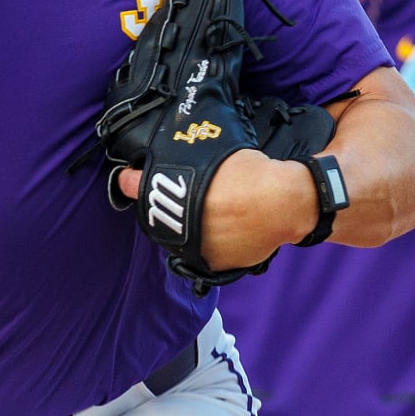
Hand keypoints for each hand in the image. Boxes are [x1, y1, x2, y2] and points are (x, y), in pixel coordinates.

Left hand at [114, 151, 315, 271]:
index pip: (131, 186)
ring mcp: (195, 247)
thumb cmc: (252, 172)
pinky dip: (210, 242)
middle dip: (163, 206)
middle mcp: (178, 225)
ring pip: (179, 237)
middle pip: (156, 216)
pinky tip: (224, 227)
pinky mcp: (215, 263)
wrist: (288, 201)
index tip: (126, 180)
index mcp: (173, 194)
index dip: (128, 181)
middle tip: (178, 197)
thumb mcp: (211, 152)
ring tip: (208, 212)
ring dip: (185, 226)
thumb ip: (185, 159)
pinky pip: (204, 253)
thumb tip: (166, 158)